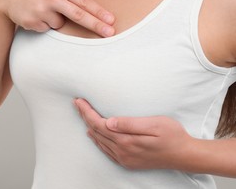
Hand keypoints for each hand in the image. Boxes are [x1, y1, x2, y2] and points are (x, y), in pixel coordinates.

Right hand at [0, 0, 114, 36]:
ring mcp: (42, 10)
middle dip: (96, 25)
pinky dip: (45, 24)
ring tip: (43, 9)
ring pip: (60, 23)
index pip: (83, 1)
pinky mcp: (34, 21)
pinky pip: (48, 28)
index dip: (98, 12)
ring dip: (55, 20)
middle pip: (78, 14)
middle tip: (109, 33)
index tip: (111, 20)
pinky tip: (35, 14)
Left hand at [74, 98, 194, 170]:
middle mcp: (122, 152)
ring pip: (99, 141)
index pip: (99, 124)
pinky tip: (94, 134)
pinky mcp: (128, 161)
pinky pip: (106, 150)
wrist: (185, 155)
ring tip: (82, 114)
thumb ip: (129, 124)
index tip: (79, 101)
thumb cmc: (172, 136)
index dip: (87, 112)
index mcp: (126, 141)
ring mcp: (124, 158)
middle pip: (96, 132)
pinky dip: (97, 140)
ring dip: (89, 127)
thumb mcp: (154, 125)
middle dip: (85, 116)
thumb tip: (108, 122)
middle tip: (77, 103)